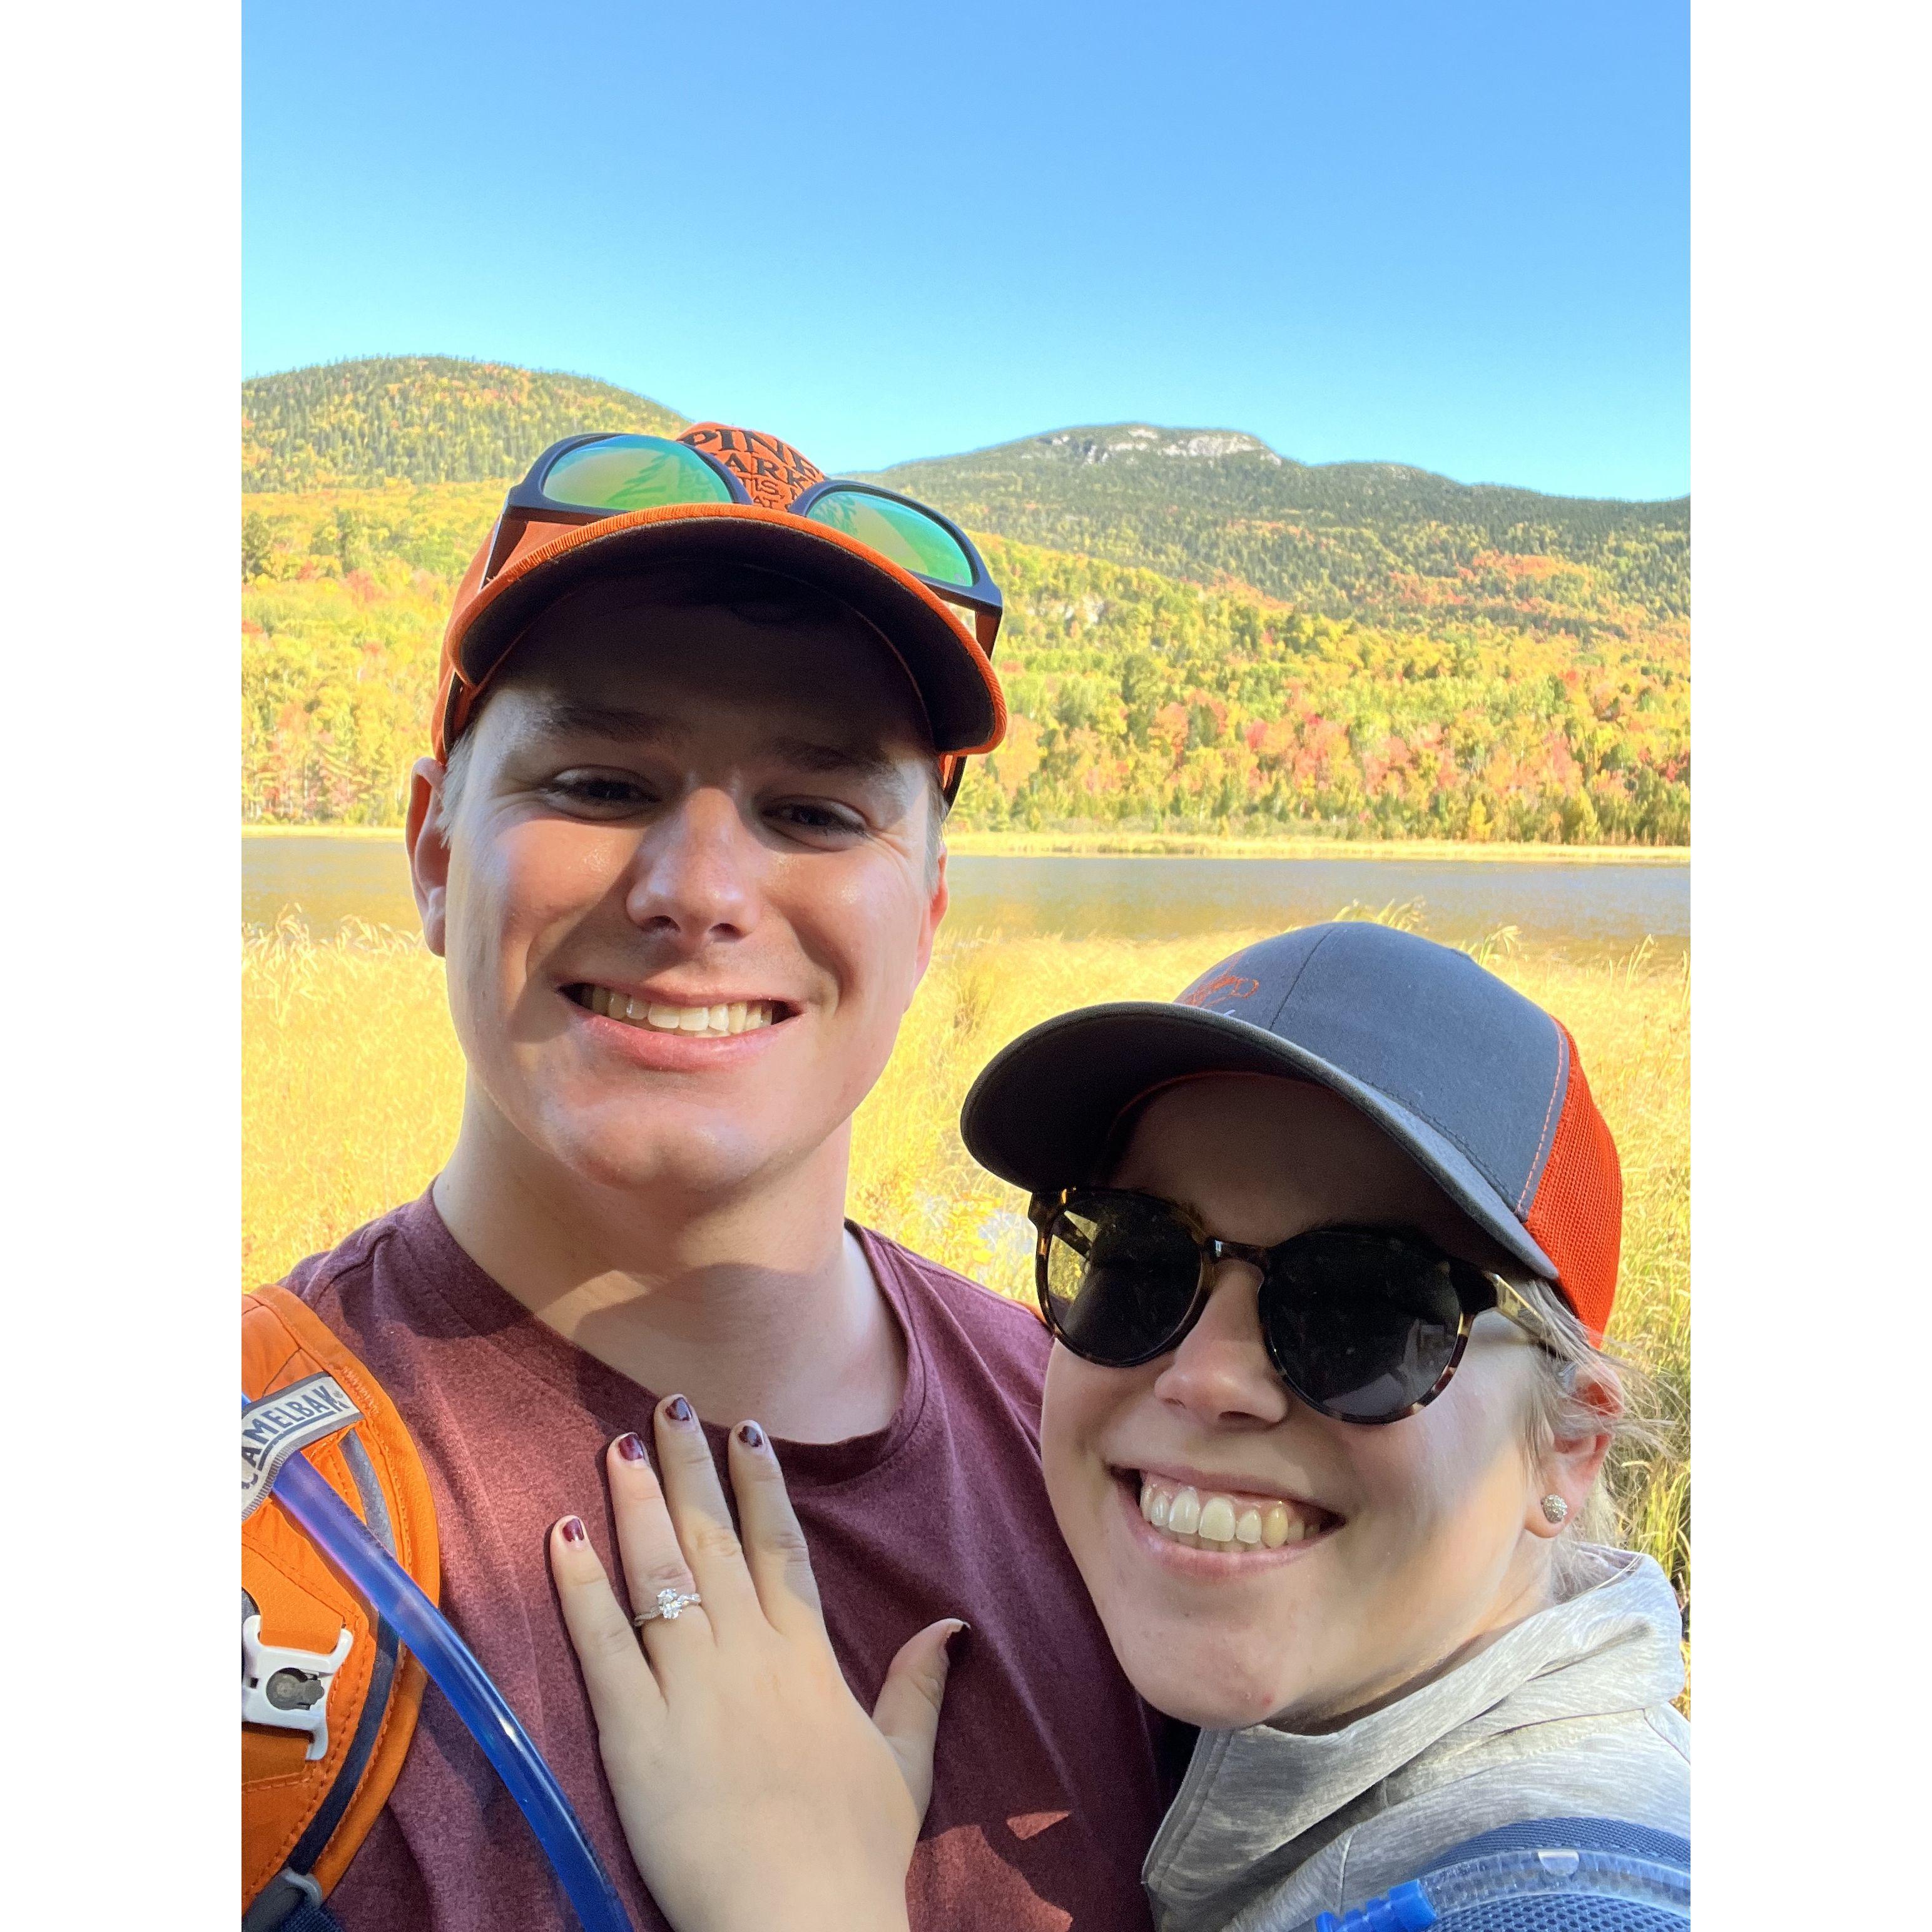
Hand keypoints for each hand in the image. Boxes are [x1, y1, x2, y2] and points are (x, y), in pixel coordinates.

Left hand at [550, 1396, 963, 1931]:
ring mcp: (690, 1687)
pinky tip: (564, 1532)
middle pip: (714, 1539)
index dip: (761, 1483)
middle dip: (690, 1467)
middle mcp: (749, 1653)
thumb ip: (919, 1688)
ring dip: (636, 1502)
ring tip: (619, 1445)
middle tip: (668, 1404)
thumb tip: (949, 1625)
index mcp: (808, 1658)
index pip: (781, 1546)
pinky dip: (581, 1584)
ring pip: (659, 1572)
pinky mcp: (635, 1732)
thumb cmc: (854, 1854)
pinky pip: (603, 1643)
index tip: (744, 1430)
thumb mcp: (905, 1765)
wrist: (802, 1922)